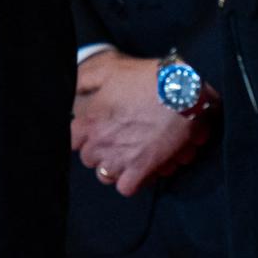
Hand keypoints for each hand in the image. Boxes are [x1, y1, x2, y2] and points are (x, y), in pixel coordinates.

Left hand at [71, 50, 210, 196]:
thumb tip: (72, 89)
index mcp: (88, 121)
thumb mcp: (109, 69)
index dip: (86, 136)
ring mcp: (118, 159)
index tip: (100, 129)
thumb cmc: (148, 77)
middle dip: (103, 151)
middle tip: (122, 139)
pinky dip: (134, 181)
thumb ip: (84, 81)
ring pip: (106, 175)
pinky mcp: (140, 170)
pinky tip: (143, 167)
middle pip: (89, 159)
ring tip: (133, 153)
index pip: (73, 140)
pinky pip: (126, 188)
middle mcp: (99, 143)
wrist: (185, 90)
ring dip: (117, 167)